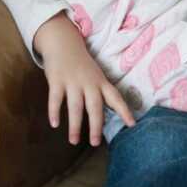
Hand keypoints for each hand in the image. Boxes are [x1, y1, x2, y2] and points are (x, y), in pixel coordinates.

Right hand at [35, 14, 135, 145]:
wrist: (64, 43)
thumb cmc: (82, 66)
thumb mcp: (96, 77)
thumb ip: (101, 94)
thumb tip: (110, 116)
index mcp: (101, 82)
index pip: (116, 98)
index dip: (124, 111)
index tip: (132, 125)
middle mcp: (89, 83)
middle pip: (95, 106)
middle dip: (96, 125)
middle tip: (96, 143)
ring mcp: (73, 81)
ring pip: (75, 106)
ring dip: (75, 125)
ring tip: (74, 141)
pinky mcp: (56, 80)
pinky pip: (55, 98)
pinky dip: (54, 111)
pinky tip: (55, 124)